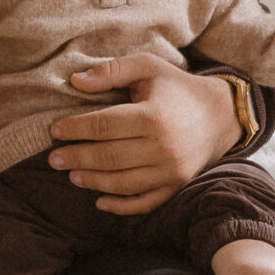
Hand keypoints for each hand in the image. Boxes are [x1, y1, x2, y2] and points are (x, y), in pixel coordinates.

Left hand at [49, 54, 241, 216]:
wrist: (220, 115)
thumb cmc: (177, 87)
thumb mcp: (147, 67)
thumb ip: (112, 70)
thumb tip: (75, 81)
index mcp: (153, 116)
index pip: (104, 126)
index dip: (75, 129)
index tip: (54, 130)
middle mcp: (164, 147)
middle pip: (109, 157)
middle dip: (76, 158)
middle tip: (53, 159)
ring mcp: (171, 171)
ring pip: (123, 183)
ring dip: (93, 182)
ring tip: (72, 175)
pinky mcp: (177, 186)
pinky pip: (145, 203)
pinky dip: (121, 206)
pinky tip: (99, 201)